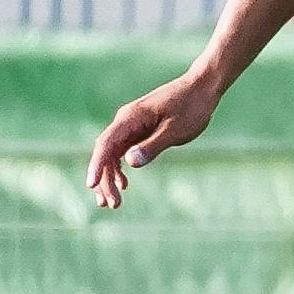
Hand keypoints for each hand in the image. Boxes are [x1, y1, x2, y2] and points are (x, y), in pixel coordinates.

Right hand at [86, 70, 221, 207]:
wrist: (202, 88)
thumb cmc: (191, 107)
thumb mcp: (175, 130)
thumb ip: (153, 146)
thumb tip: (129, 162)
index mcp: (130, 118)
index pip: (106, 144)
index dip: (96, 165)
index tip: (91, 185)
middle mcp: (125, 121)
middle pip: (106, 153)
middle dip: (104, 179)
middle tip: (110, 204)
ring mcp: (131, 126)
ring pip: (113, 154)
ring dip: (110, 177)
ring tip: (113, 202)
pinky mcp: (140, 130)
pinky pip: (123, 151)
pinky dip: (121, 168)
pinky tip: (123, 184)